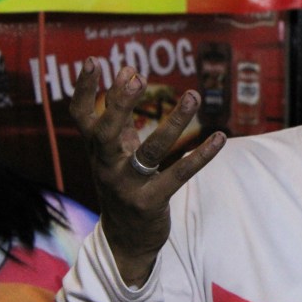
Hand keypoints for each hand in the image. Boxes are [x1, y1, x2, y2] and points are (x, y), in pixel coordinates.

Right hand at [69, 59, 224, 285]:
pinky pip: (179, 175)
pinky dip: (201, 156)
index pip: (82, 117)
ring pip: (150, 151)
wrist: (125, 240)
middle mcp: (107, 166)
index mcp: (96, 151)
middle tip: (136, 77)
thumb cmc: (122, 184)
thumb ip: (121, 113)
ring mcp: (128, 185)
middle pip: (106, 132)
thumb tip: (127, 71)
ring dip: (174, 122)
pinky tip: (219, 138)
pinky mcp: (151, 202)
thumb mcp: (116, 150)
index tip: (94, 61)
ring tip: (192, 96)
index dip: (85, 90)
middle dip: (119, 104)